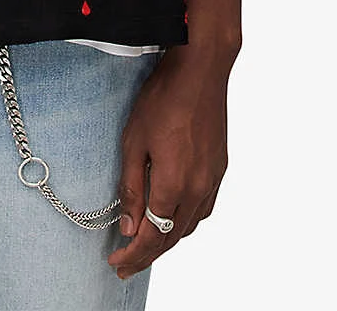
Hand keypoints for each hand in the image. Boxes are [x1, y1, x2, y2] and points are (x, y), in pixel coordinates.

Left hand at [107, 41, 233, 278]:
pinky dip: (186, 222)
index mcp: (174, 185)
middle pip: (172, 237)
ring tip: (147, 246)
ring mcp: (213, 179)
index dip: (133, 255)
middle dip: (148, 255)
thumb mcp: (134, 142)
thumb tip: (129, 227)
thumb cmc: (163, 100)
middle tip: (126, 265)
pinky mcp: (220, 168)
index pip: (152, 236)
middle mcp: (198, 189)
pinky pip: (204, 208)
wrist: (200, 71)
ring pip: (190, 225)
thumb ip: (131, 188)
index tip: (116, 263)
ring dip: (168, 241)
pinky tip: (175, 218)